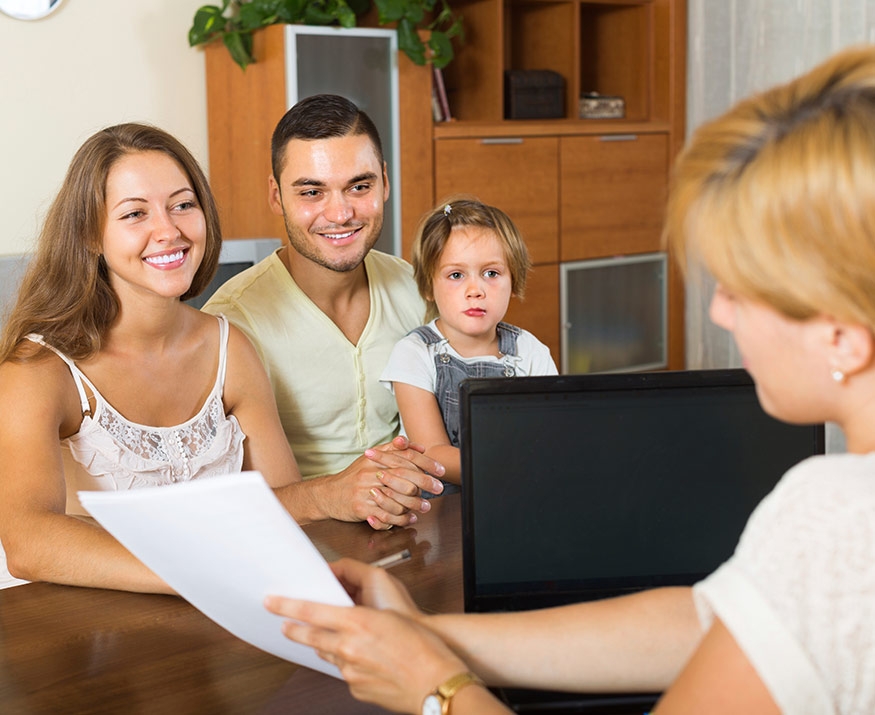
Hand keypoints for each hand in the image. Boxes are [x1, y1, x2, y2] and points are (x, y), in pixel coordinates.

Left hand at [265, 563, 467, 713]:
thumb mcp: (391, 616)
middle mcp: (348, 648)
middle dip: (295, 629)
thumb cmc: (423, 645)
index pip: (312, 611)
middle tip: (284, 624)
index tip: (272, 602)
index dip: (288, 606)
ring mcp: (350, 672)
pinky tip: (364, 661)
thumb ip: (362, 616)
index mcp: (358, 622)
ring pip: (329, 654)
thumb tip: (347, 619)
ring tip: (332, 639)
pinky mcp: (356, 690)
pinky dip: (348, 664)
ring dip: (326, 645)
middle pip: (311, 636)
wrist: (436, 682)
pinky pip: (345, 672)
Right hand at [342, 436, 446, 529]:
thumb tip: (416, 445)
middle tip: (438, 489)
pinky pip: (387, 516)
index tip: (440, 471)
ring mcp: (367, 491)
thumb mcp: (371, 458)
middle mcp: (372, 473)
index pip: (407, 459)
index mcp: (376, 460)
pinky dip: (401, 518)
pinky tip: (410, 517)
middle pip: (406, 479)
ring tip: (425, 506)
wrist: (329, 494)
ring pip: (399, 499)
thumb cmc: (354, 476)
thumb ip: (394, 449)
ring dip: (416, 504)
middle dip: (426, 484)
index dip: (426, 464)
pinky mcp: (362, 508)